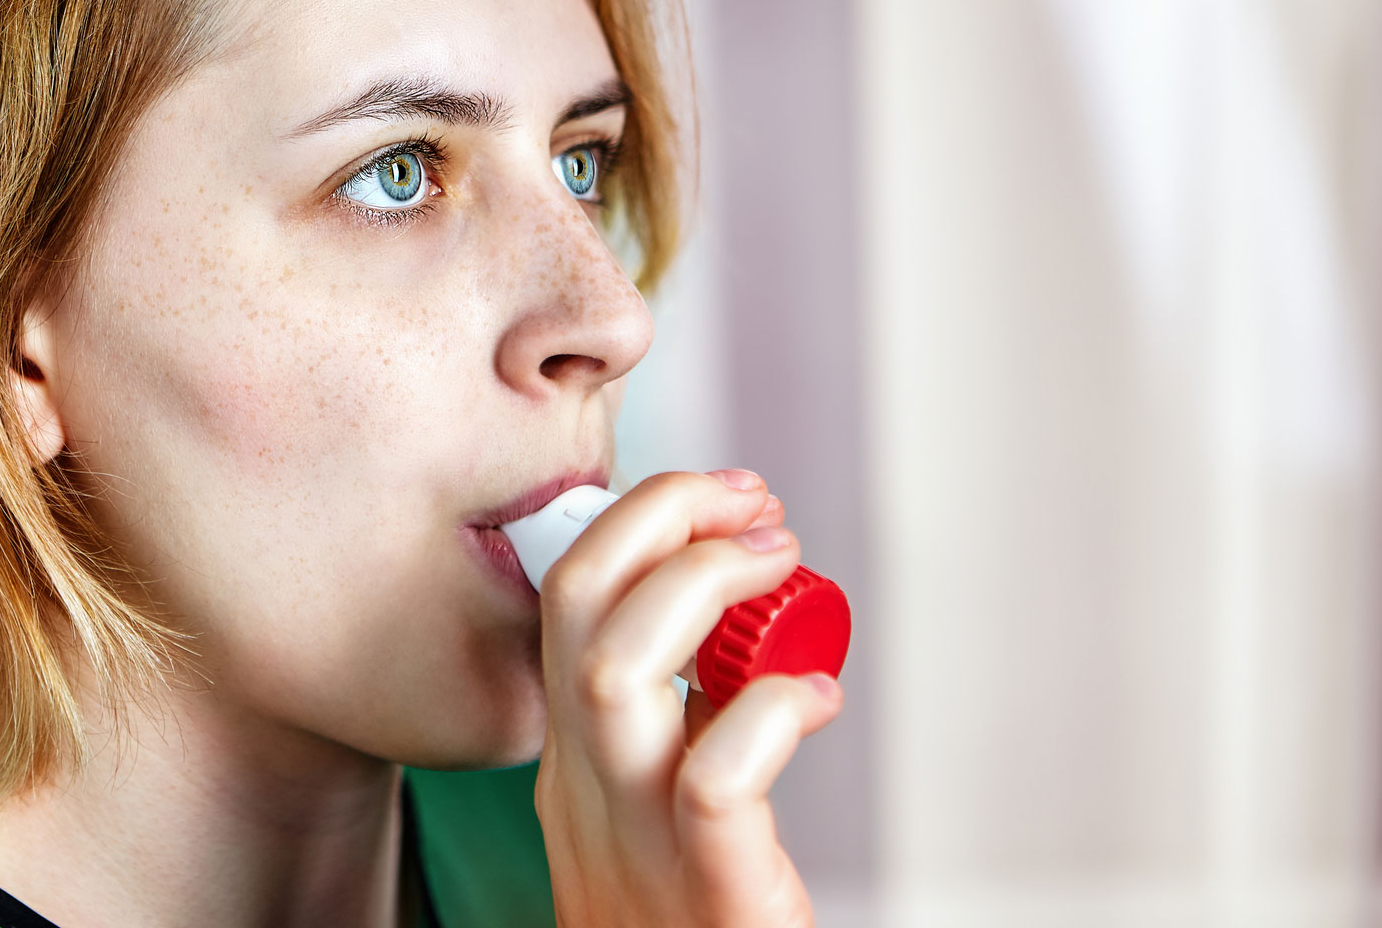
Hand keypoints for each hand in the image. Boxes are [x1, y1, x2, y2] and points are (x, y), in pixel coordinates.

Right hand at [533, 469, 843, 926]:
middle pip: (576, 604)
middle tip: (752, 502)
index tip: (721, 497)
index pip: (563, 599)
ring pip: (617, 669)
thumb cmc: (699, 925)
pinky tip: (818, 697)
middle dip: (660, 516)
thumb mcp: (655, 818)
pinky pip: (716, 776)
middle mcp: (584, 789)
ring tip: (776, 563)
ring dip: (700, 585)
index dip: (637, 521)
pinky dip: (771, 711)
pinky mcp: (707, 888)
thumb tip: (737, 632)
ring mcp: (633, 840)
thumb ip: (676, 732)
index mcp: (574, 764)